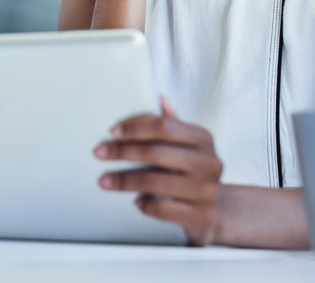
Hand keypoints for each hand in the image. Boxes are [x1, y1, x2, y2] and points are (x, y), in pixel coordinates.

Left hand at [93, 96, 222, 245]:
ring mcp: (206, 191)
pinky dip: (145, 204)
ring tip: (104, 181)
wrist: (215, 212)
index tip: (111, 132)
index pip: (164, 126)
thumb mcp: (188, 146)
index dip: (135, 127)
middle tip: (98, 153)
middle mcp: (209, 162)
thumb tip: (160, 98)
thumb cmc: (192, 172)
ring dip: (124, 181)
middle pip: (156, 152)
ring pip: (155, 182)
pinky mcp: (200, 216)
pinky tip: (136, 201)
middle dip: (123, 151)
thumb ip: (173, 124)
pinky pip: (162, 209)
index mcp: (203, 138)